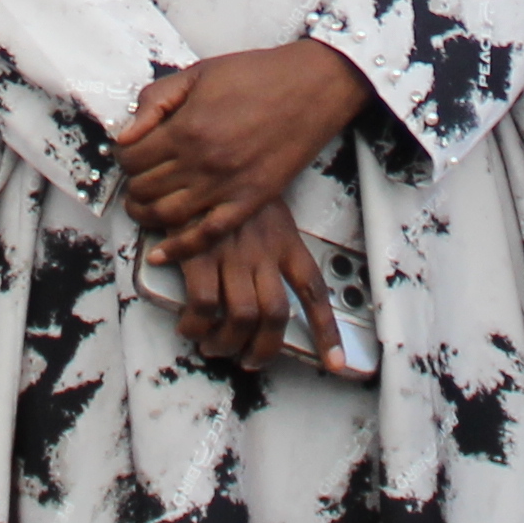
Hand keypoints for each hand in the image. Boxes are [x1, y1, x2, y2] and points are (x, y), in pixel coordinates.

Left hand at [114, 42, 372, 263]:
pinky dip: (179, 248)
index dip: (123, 156)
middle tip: (136, 178)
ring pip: (167, 215)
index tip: (129, 151)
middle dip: (132, 184)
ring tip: (141, 207)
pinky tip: (161, 254)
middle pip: (144, 188)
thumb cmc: (256, 75)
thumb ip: (155, 101)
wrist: (310, 88)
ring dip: (145, 215)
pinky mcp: (249, 202)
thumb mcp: (198, 74)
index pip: (132, 156)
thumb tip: (125, 134)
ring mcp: (226, 186)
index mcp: (186, 128)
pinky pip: (207, 235)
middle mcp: (202, 162)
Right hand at [167, 198, 346, 378]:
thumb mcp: (262, 205)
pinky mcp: (199, 254)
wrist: (193, 160)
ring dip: (227, 343)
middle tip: (250, 359)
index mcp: (284, 239)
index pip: (313, 290)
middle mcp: (263, 250)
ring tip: (215, 347)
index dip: (326, 331)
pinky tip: (189, 326)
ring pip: (242, 317)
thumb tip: (266, 283)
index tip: (334, 362)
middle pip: (275, 314)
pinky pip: (203, 305)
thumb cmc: (225, 184)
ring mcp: (232, 253)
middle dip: (264, 349)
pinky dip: (196, 325)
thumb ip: (269, 241)